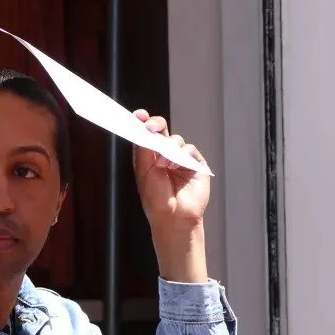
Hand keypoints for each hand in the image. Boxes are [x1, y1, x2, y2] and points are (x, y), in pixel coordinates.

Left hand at [131, 110, 211, 282]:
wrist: (173, 218)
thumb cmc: (156, 199)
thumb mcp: (144, 172)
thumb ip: (144, 150)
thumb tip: (144, 129)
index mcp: (150, 156)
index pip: (147, 134)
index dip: (143, 123)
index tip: (138, 116)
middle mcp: (165, 155)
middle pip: (162, 131)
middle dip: (156, 125)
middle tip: (149, 126)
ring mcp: (181, 159)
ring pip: (176, 139)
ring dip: (168, 148)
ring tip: (163, 164)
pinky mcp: (195, 165)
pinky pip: (190, 149)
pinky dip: (181, 155)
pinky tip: (174, 165)